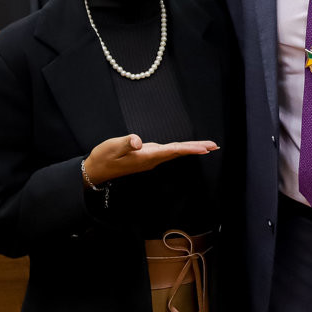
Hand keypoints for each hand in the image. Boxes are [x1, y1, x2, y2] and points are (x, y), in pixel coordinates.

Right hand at [83, 134, 217, 183]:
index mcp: (147, 156)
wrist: (96, 170)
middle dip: (197, 149)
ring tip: (207, 147)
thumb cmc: (104, 157)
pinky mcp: (147, 156)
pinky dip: (180, 148)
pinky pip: (169, 152)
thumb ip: (126, 143)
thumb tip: (138, 141)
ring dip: (191, 149)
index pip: (173, 151)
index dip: (190, 148)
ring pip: (175, 152)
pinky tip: (185, 148)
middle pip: (178, 152)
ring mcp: (150, 158)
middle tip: (215, 146)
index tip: (205, 148)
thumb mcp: (113, 147)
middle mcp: (152, 159)